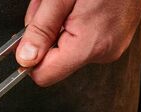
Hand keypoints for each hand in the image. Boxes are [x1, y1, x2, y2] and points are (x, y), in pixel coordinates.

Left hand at [16, 0, 140, 85]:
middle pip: (55, 60)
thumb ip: (41, 29)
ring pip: (66, 47)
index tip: (26, 38)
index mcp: (90, 45)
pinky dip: (73, 23)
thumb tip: (25, 58)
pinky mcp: (115, 38)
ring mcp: (112, 46)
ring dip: (58, 24)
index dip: (30, 57)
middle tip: (52, 6)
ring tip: (67, 2)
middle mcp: (103, 52)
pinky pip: (82, 38)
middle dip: (46, 33)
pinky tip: (78, 4)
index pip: (44, 75)